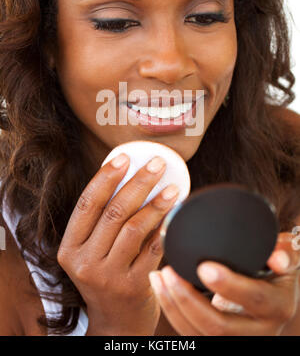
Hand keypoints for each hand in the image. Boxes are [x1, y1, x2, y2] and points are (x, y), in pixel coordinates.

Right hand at [57, 153, 179, 335]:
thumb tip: (128, 176)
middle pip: (114, 212)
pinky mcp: (135, 286)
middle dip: (138, 182)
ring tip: (173, 187)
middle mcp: (85, 263)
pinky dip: (166, 227)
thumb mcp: (90, 252)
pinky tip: (177, 212)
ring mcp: (109, 277)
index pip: (87, 204)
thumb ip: (101, 222)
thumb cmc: (105, 277)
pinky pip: (154, 248)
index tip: (125, 157)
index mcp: (69, 249)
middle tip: (157, 164)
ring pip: (135, 228)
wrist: (116, 322)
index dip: (106, 177)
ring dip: (157, 203)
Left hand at [148, 231, 299, 334]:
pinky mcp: (218, 339)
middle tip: (169, 272)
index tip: (204, 268)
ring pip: (199, 334)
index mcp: (278, 306)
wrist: (274, 295)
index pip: (255, 300)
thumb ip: (285, 251)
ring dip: (173, 305)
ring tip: (160, 277)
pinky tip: (160, 288)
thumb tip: (277, 257)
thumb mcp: (287, 259)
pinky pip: (191, 333)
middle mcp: (259, 330)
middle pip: (219, 326)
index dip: (229, 286)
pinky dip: (172, 310)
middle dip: (188, 300)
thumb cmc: (276, 270)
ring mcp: (237, 338)